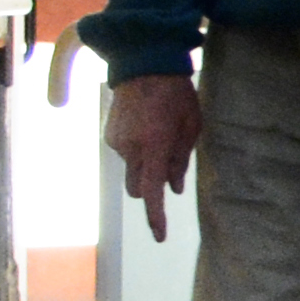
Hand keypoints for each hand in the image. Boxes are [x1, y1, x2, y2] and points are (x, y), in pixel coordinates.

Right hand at [108, 72, 200, 238]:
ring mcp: (116, 142)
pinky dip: (137, 148)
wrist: (144, 64)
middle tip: (170, 166)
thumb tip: (173, 189)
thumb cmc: (176, 95)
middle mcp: (130, 148)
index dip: (156, 216)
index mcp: (153, 147)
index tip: (159, 235)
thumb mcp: (190, 127)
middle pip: (137, 187)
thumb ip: (180, 161)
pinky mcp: (109, 134)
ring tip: (160, 132)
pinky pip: (125, 152)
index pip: (152, 192)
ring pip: (133, 168)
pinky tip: (146, 125)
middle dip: (151, 187)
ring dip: (146, 163)